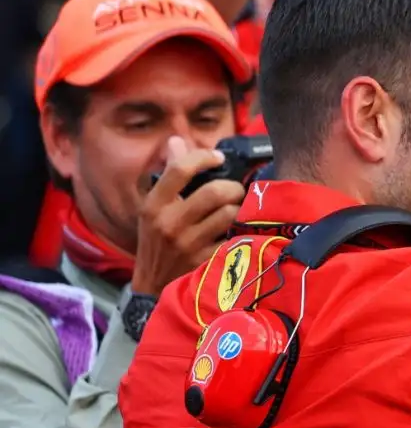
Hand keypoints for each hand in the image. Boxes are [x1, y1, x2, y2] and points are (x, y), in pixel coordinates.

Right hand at [131, 137, 244, 295]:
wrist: (152, 287)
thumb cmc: (157, 243)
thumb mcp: (154, 210)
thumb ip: (169, 177)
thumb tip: (176, 141)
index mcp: (154, 205)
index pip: (179, 169)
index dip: (203, 157)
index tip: (218, 158)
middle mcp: (169, 223)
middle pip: (215, 191)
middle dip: (234, 188)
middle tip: (236, 192)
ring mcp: (188, 245)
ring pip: (230, 214)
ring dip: (241, 210)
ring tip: (238, 211)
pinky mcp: (205, 263)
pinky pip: (235, 239)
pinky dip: (241, 232)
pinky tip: (238, 232)